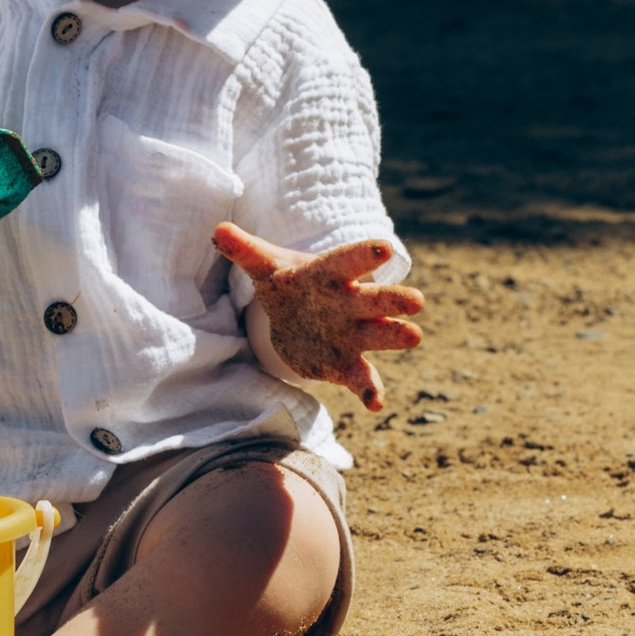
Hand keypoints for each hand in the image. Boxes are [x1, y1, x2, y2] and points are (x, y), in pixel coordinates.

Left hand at [214, 221, 423, 411]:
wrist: (298, 315)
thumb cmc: (288, 283)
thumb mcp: (266, 267)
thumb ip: (245, 251)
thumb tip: (218, 230)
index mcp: (330, 273)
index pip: (348, 261)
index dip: (364, 255)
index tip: (384, 248)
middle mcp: (349, 302)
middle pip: (375, 299)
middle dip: (393, 300)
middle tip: (416, 300)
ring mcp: (353, 334)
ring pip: (379, 335)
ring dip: (395, 336)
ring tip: (413, 336)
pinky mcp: (346, 363)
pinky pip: (362, 377)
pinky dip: (369, 390)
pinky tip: (375, 405)